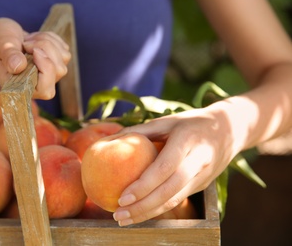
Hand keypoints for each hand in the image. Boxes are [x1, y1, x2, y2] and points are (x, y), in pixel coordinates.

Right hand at [0, 18, 70, 98]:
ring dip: (47, 42)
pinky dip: (52, 39)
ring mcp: (49, 74)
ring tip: (28, 40)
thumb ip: (8, 55)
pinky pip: (64, 49)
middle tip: (26, 43)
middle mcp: (38, 84)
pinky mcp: (56, 61)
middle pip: (58, 70)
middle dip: (45, 49)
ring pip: (64, 58)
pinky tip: (36, 39)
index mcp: (22, 88)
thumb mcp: (0, 46)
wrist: (0, 37)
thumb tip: (19, 66)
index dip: (46, 69)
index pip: (46, 89)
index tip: (34, 51)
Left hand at [112, 107, 235, 225]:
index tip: (122, 197)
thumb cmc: (191, 123)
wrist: (230, 129)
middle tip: (118, 214)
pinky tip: (140, 213)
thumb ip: (141, 130)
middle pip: (170, 190)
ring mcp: (203, 176)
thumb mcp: (168, 120)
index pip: (164, 168)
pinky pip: (178, 199)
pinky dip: (158, 209)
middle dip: (143, 207)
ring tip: (124, 220)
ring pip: (175, 200)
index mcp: (188, 141)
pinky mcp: (202, 186)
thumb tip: (110, 139)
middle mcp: (198, 161)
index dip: (144, 185)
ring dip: (149, 213)